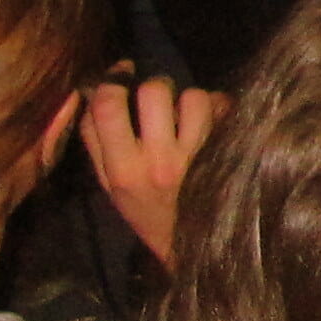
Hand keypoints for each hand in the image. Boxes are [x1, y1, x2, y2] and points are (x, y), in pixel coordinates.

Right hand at [84, 72, 228, 265]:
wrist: (193, 246)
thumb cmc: (145, 211)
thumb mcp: (110, 185)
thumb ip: (97, 141)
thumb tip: (95, 89)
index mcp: (121, 170)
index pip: (107, 107)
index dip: (113, 81)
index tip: (121, 74)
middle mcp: (159, 162)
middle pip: (154, 92)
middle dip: (155, 86)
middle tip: (157, 99)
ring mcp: (197, 158)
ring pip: (194, 97)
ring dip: (189, 99)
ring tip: (186, 115)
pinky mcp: (225, 155)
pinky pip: (224, 109)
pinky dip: (218, 108)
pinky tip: (212, 122)